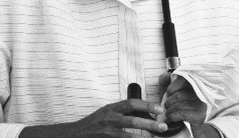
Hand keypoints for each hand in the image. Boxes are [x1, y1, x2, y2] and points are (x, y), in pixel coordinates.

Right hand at [18, 99, 167, 136]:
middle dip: (150, 123)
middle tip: (163, 126)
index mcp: (112, 108)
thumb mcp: (108, 111)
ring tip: (156, 137)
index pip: (132, 103)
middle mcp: (109, 118)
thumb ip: (123, 111)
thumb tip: (145, 112)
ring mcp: (107, 132)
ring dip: (144, 137)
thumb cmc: (94, 122)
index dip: (147, 105)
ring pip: (129, 135)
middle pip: (133, 120)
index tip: (159, 109)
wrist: (75, 134)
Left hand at [158, 73, 206, 127]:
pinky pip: (182, 114)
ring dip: (169, 111)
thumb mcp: (170, 92)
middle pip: (179, 95)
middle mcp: (200, 94)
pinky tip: (170, 118)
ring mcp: (201, 105)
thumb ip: (166, 81)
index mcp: (195, 85)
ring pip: (179, 105)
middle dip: (169, 102)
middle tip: (166, 106)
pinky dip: (172, 117)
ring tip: (167, 113)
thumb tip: (167, 75)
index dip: (173, 86)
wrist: (188, 126)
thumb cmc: (177, 106)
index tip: (168, 92)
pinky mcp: (199, 116)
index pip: (184, 81)